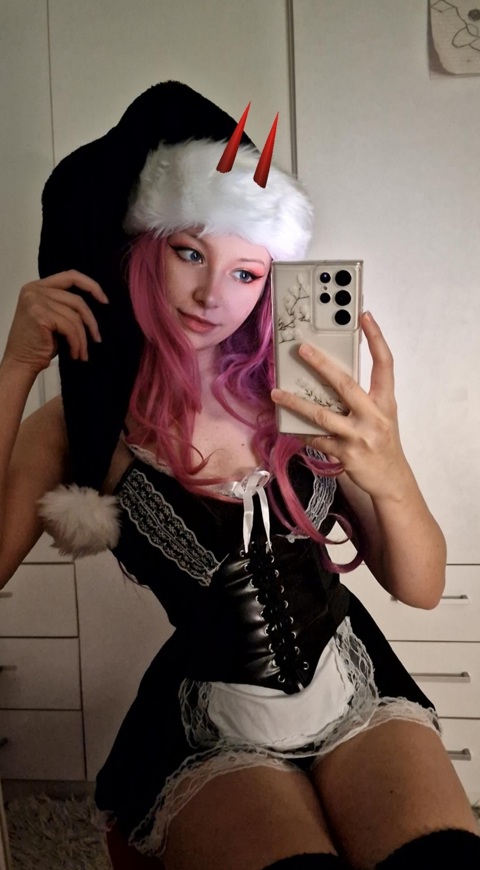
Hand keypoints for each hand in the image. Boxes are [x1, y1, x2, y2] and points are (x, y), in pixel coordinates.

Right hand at [3, 270, 108, 374]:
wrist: (21, 362)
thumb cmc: (39, 343)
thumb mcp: (53, 317)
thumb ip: (65, 304)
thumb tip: (96, 302)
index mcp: (38, 286)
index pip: (71, 276)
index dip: (91, 286)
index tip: (105, 301)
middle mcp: (34, 289)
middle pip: (76, 300)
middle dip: (90, 322)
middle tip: (97, 339)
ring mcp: (35, 300)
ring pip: (75, 316)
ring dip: (82, 338)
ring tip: (82, 353)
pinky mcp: (39, 314)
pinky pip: (70, 327)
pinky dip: (76, 343)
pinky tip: (75, 354)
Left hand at [271, 312, 409, 499]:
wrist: (392, 479)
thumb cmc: (383, 441)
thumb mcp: (382, 414)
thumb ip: (364, 395)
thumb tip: (332, 372)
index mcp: (385, 401)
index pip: (384, 363)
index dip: (376, 338)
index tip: (364, 316)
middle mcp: (374, 416)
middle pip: (346, 384)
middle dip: (322, 365)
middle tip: (302, 349)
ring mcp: (359, 436)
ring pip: (322, 415)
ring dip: (296, 403)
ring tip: (276, 393)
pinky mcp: (345, 454)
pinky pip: (317, 440)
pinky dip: (300, 432)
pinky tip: (286, 425)